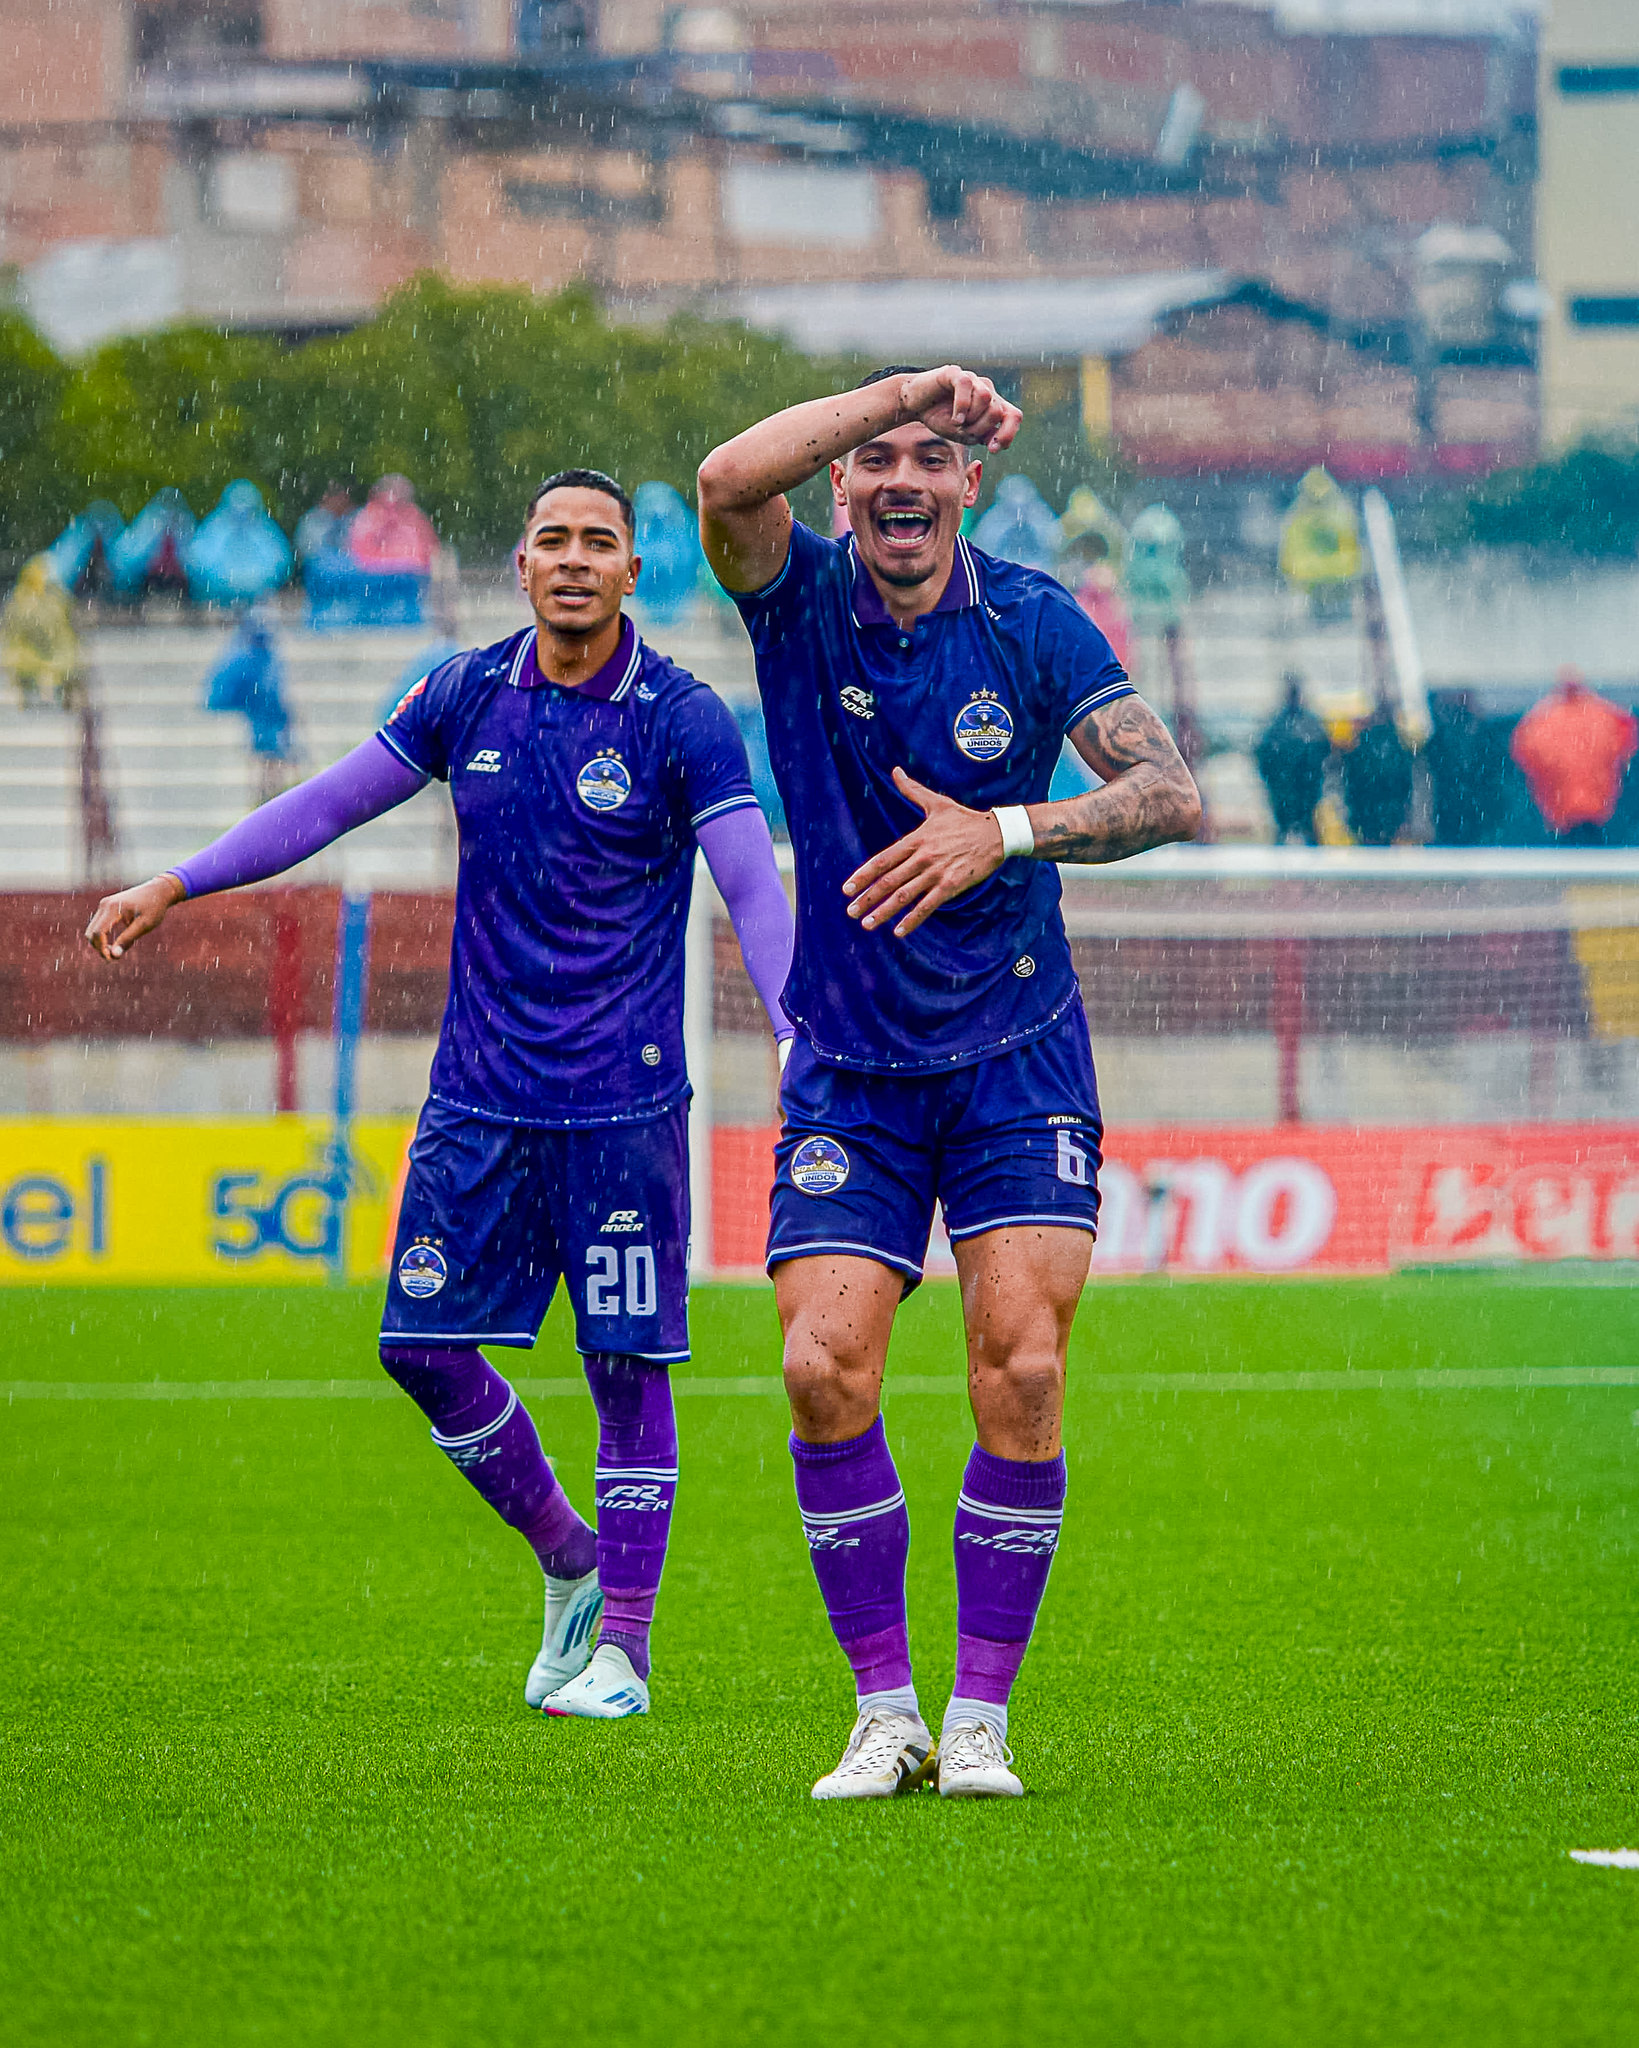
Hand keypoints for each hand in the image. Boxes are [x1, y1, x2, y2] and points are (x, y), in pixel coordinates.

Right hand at [84, 873, 185, 960]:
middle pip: (91, 932)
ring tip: (116, 952)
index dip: (102, 948)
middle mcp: (105, 905)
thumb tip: (114, 955)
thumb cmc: (154, 907)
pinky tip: (117, 943)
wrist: (158, 891)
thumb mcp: (144, 925)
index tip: (111, 959)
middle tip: (113, 959)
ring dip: (100, 942)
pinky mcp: (106, 907)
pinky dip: (103, 936)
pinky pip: (99, 925)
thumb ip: (128, 939)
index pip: (98, 932)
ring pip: (93, 929)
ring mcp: (104, 905)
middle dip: (99, 947)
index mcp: (114, 908)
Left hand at [842, 768, 1012, 936]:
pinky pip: (927, 906)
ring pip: (904, 896)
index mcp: (916, 840)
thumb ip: (912, 790)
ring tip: (867, 924)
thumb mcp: (937, 803)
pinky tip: (899, 931)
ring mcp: (936, 873)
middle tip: (851, 912)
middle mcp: (922, 857)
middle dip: (867, 898)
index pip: (882, 860)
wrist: (997, 833)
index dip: (863, 875)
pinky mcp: (952, 885)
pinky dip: (912, 920)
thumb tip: (895, 771)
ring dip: (884, 912)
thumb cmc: (965, 818)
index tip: (847, 889)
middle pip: (888, 881)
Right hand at [900, 367, 1021, 452]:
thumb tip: (997, 443)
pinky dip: (961, 407)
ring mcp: (972, 379)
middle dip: (981, 428)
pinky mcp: (955, 372)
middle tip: (964, 431)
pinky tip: (954, 418)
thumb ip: (982, 436)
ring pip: (986, 397)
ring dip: (971, 417)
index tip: (991, 449)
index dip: (1007, 434)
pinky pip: (965, 385)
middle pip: (998, 410)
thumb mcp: (964, 434)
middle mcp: (986, 390)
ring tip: (957, 422)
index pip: (1014, 416)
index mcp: (992, 405)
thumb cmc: (941, 418)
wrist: (916, 404)